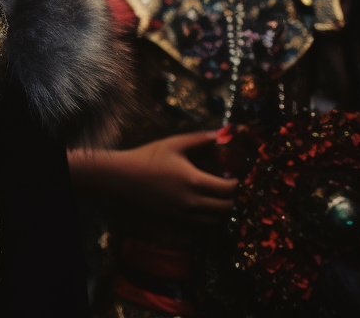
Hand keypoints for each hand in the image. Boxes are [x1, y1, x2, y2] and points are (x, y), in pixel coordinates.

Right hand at [70, 130, 237, 223]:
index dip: (236, 184)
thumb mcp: (173, 143)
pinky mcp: (177, 220)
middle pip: (226, 208)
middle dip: (232, 198)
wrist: (124, 178)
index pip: (228, 189)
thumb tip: (220, 133)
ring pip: (216, 220)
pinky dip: (209, 218)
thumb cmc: (148, 157)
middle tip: (228, 187)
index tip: (234, 176)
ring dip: (222, 210)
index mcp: (195, 181)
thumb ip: (198, 139)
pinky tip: (204, 205)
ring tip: (218, 197)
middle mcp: (193, 202)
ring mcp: (185, 214)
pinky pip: (202, 225)